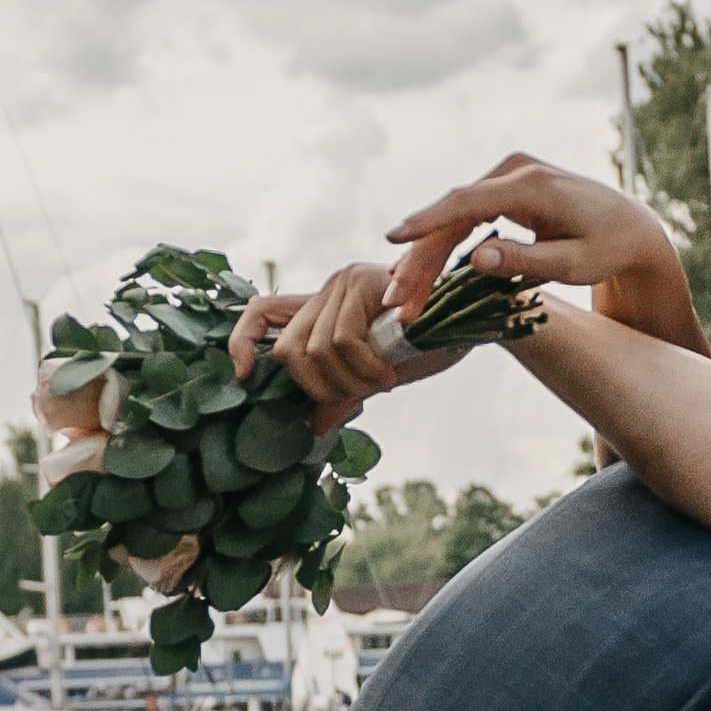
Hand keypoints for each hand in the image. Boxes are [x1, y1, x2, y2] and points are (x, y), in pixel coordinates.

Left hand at [227, 264, 444, 435]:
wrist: (470, 323)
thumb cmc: (425, 347)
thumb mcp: (374, 376)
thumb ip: (341, 394)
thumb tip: (312, 428)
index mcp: (321, 311)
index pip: (260, 313)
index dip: (240, 341)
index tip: (241, 376)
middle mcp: (325, 291)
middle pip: (286, 349)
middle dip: (318, 386)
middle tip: (359, 393)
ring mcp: (342, 283)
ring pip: (315, 349)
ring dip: (349, 379)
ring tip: (382, 378)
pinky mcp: (362, 282)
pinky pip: (343, 339)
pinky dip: (364, 366)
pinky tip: (389, 368)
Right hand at [384, 155, 707, 354]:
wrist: (631, 228)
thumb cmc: (609, 248)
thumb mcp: (573, 263)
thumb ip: (525, 260)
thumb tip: (476, 259)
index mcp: (531, 185)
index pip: (467, 202)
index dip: (427, 222)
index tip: (394, 239)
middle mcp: (514, 171)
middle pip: (452, 215)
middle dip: (421, 260)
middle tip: (399, 301)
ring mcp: (507, 176)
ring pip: (452, 218)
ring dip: (426, 258)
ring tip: (404, 298)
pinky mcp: (504, 188)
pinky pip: (464, 216)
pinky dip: (443, 245)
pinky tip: (420, 273)